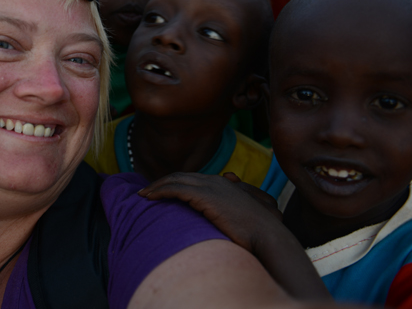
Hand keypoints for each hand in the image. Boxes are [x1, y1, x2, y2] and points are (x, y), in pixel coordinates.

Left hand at [138, 172, 282, 253]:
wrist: (268, 235)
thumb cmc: (259, 230)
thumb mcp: (246, 213)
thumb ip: (234, 203)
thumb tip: (229, 187)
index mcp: (223, 183)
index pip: (192, 179)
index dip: (175, 184)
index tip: (161, 192)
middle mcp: (215, 180)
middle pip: (180, 176)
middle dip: (161, 182)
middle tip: (145, 192)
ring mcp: (210, 186)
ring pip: (174, 180)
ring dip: (156, 186)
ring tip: (142, 196)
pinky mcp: (204, 196)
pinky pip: (175, 189)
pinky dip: (159, 191)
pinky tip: (149, 198)